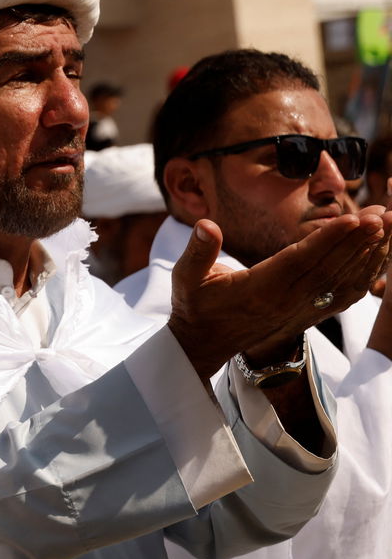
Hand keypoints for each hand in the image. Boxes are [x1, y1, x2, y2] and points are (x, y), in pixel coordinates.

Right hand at [168, 212, 388, 380]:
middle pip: (329, 267)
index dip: (327, 240)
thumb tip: (206, 225)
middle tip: (382, 214)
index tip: (353, 219)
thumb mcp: (186, 279)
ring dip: (367, 253)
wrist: (204, 344)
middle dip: (358, 239)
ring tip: (387, 225)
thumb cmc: (195, 306)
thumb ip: (197, 252)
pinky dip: (364, 273)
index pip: (299, 262)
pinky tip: (378, 254)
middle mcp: (285, 302)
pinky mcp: (308, 313)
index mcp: (258, 291)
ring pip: (341, 279)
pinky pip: (343, 294)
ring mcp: (299, 310)